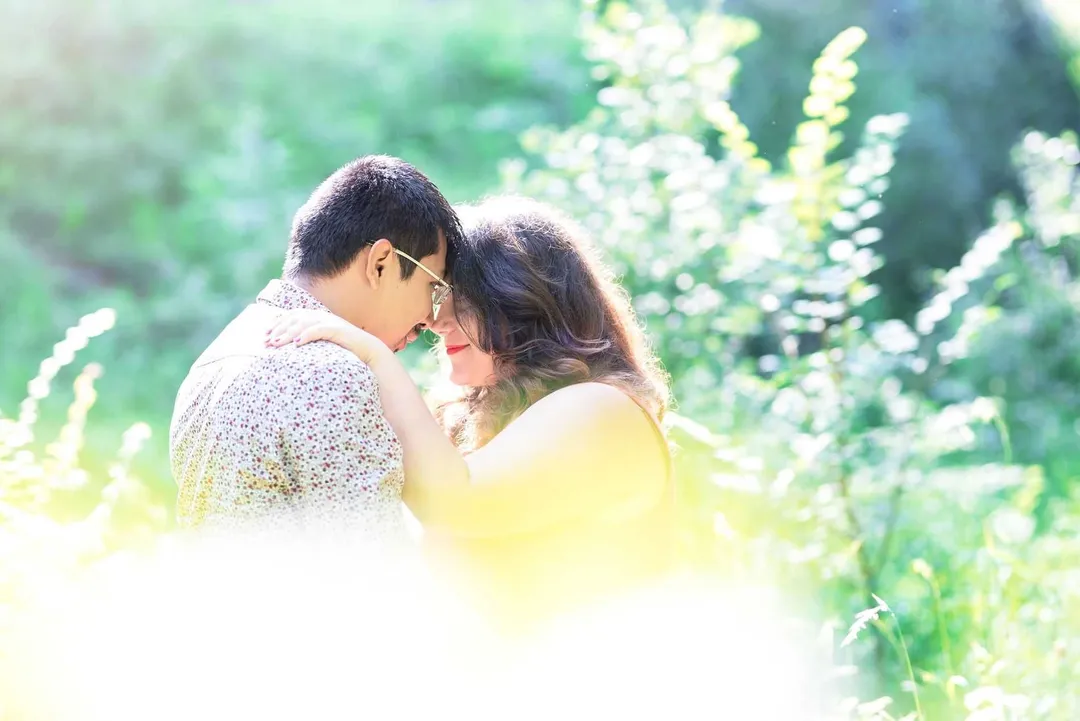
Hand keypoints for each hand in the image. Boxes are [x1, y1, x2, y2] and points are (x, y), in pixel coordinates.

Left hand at [264, 309, 382, 363]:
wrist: (369, 352)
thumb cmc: (345, 351)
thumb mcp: (323, 345)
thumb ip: (309, 342)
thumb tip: (290, 349)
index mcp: (317, 318)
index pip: (292, 315)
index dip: (277, 323)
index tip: (264, 335)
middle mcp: (322, 316)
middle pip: (294, 318)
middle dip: (278, 329)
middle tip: (267, 341)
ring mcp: (330, 322)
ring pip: (303, 323)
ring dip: (288, 333)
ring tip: (277, 343)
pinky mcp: (338, 329)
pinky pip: (319, 330)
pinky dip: (306, 335)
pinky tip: (297, 344)